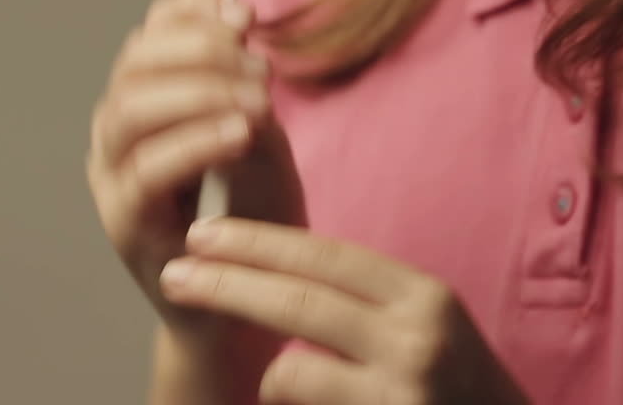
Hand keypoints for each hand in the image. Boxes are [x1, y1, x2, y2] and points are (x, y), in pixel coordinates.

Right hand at [87, 0, 304, 335]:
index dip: (192, 9)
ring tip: (258, 100)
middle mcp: (116, 128)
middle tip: (260, 68)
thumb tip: (243, 30)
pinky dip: (193, 143)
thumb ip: (245, 85)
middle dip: (201, 50)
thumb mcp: (259, 134)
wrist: (248, 300)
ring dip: (197, 92)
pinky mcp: (122, 219)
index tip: (246, 11)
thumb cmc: (252, 214)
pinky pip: (147, 170)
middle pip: (134, 62)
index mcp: (144, 97)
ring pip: (130, 109)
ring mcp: (112, 173)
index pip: (151, 31)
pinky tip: (237, 134)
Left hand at [161, 218, 530, 404]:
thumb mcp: (419, 323)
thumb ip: (358, 294)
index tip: (201, 233)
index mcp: (422, 296)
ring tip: (262, 378)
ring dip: (263, 373)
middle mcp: (418, 339)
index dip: (255, 241)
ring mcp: (405, 392)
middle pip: (298, 301)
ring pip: (291, 370)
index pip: (324, 254)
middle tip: (174, 277)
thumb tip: (261, 254)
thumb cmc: (448, 382)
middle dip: (225, 285)